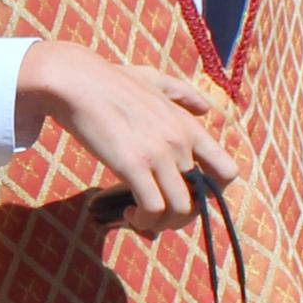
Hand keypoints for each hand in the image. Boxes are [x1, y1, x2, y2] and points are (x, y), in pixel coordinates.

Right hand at [21, 42, 238, 231]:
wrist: (75, 81)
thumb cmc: (109, 80)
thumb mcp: (154, 79)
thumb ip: (183, 94)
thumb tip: (206, 109)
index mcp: (189, 127)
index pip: (227, 172)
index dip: (212, 193)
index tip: (186, 195)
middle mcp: (180, 142)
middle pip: (200, 200)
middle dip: (180, 215)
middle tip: (157, 213)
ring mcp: (159, 154)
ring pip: (179, 210)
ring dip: (162, 223)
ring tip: (139, 216)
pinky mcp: (133, 165)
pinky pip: (153, 209)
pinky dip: (143, 219)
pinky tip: (127, 213)